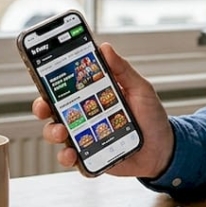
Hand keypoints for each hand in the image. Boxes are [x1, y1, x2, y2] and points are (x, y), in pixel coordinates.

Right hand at [32, 43, 174, 177]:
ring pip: (56, 133)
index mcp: (93, 96)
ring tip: (63, 131)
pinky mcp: (88, 156)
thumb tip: (106, 48)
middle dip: (42, 106)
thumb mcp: (140, 89)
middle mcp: (84, 115)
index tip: (43, 75)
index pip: (66, 86)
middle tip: (45, 106)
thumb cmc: (151, 117)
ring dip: (53, 131)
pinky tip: (72, 153)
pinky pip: (70, 157)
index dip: (51, 80)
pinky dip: (66, 156)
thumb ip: (123, 70)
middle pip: (53, 109)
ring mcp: (84, 136)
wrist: (163, 149)